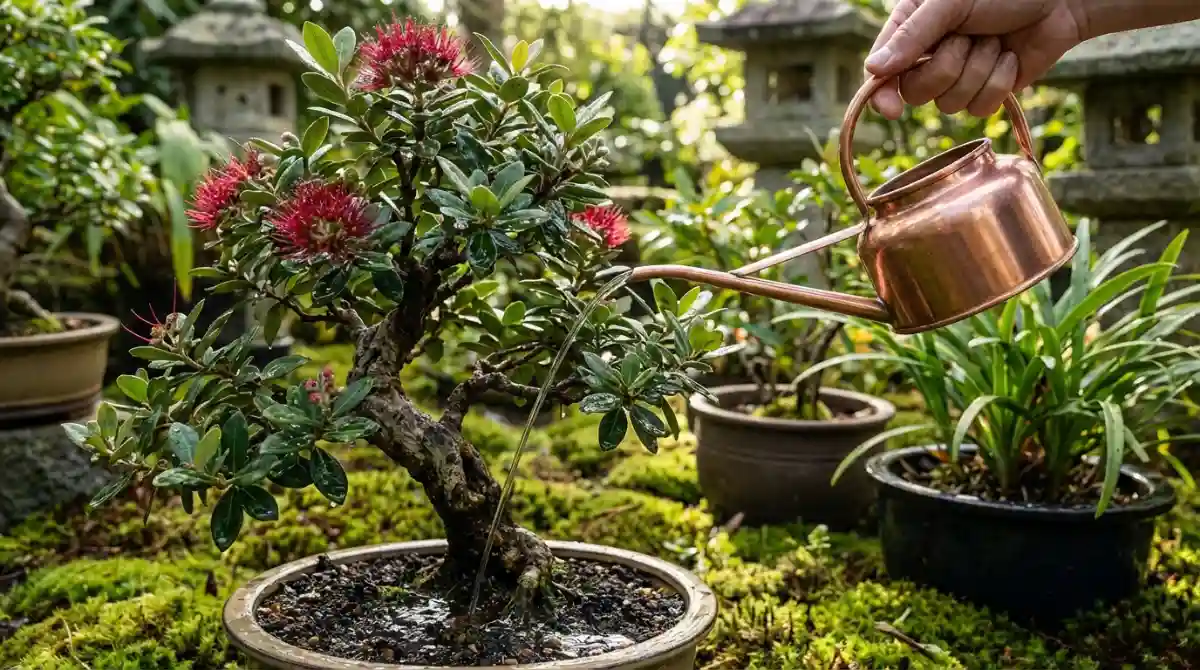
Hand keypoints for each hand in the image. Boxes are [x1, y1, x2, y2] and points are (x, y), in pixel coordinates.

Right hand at [866, 0, 1087, 118]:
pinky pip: (979, 109)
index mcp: (912, 28)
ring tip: (995, 41)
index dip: (881, 93)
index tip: (891, 109)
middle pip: (917, 93)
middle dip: (949, 67)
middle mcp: (929, 55)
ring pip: (950, 104)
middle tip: (969, 37)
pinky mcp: (985, 92)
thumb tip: (873, 69)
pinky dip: (999, 82)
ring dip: (979, 70)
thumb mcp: (952, 2)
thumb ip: (912, 36)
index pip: (880, 70)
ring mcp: (957, 76)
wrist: (1061, 0)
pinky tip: (1009, 57)